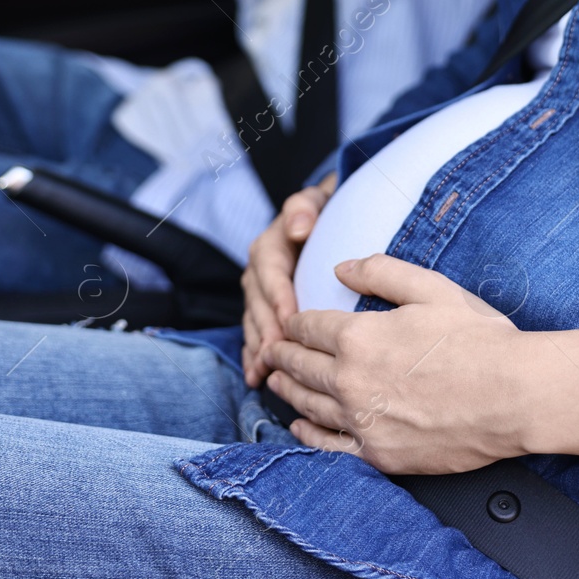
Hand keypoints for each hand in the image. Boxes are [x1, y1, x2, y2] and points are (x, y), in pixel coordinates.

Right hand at [242, 172, 335, 386]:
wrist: (325, 220)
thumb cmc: (325, 212)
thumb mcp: (315, 201)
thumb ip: (304, 207)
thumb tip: (299, 227)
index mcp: (269, 247)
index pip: (271, 274)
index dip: (278, 298)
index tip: (289, 321)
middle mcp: (258, 272)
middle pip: (258, 305)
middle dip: (266, 331)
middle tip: (276, 357)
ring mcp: (259, 294)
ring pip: (254, 323)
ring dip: (256, 348)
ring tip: (263, 373)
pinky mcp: (263, 311)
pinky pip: (254, 334)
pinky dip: (253, 356)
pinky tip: (256, 377)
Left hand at [264, 253, 578, 474]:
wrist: (515, 397)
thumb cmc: (480, 340)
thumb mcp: (432, 289)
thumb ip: (381, 272)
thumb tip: (340, 266)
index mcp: (359, 336)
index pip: (308, 326)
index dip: (295, 322)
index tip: (290, 323)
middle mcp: (350, 380)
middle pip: (299, 365)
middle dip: (281, 354)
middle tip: (271, 350)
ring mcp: (362, 421)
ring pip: (307, 403)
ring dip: (285, 388)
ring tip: (275, 381)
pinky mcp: (378, 454)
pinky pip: (327, 445)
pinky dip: (306, 432)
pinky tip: (299, 425)